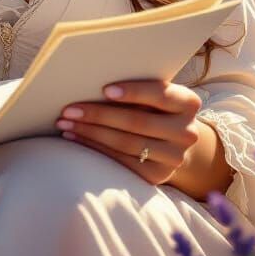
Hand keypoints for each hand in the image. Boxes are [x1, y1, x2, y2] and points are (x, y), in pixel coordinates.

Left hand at [54, 80, 202, 185]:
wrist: (173, 139)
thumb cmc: (154, 105)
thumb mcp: (154, 93)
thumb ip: (136, 85)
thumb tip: (92, 78)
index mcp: (188, 102)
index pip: (160, 94)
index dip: (132, 91)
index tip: (104, 89)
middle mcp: (187, 132)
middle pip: (137, 122)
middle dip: (99, 114)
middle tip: (69, 109)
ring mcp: (174, 158)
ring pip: (126, 143)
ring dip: (91, 132)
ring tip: (66, 123)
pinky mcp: (158, 177)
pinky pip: (121, 162)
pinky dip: (94, 149)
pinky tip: (75, 138)